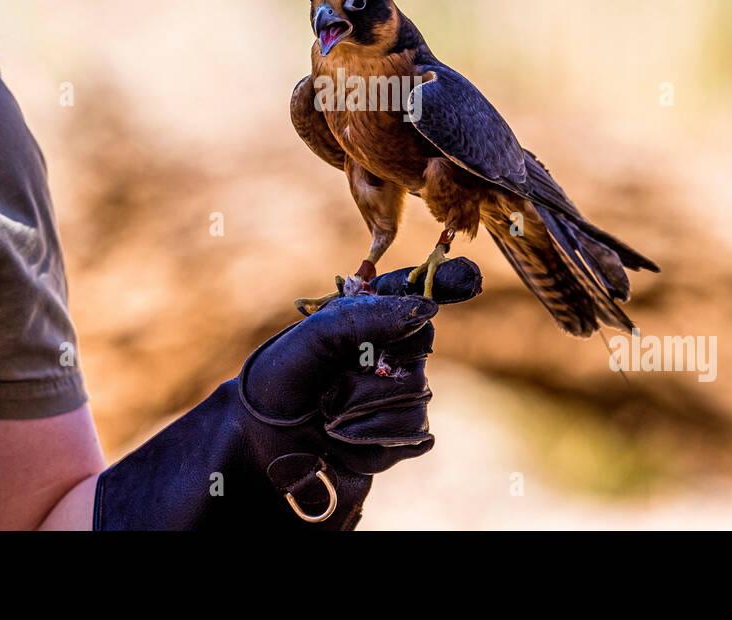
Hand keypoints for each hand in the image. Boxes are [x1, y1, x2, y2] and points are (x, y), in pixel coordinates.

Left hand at [93, 258, 481, 529]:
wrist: (260, 451)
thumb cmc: (278, 384)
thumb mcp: (314, 339)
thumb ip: (368, 317)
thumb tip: (428, 310)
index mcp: (363, 315)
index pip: (413, 291)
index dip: (447, 281)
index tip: (471, 281)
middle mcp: (386, 349)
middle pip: (422, 343)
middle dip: (381, 361)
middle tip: (340, 374)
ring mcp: (395, 393)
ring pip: (417, 393)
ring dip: (368, 407)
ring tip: (331, 413)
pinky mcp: (398, 437)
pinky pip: (413, 434)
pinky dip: (376, 439)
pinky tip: (346, 440)